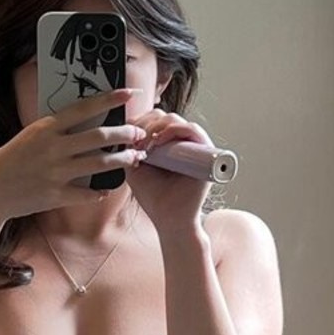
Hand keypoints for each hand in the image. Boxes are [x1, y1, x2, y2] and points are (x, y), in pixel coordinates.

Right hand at [0, 87, 148, 222]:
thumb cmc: (11, 161)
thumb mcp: (30, 136)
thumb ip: (56, 130)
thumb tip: (86, 121)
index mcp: (46, 128)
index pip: (84, 108)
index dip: (109, 99)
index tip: (128, 93)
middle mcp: (53, 148)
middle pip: (99, 137)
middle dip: (125, 133)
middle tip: (139, 132)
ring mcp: (55, 173)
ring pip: (100, 164)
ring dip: (122, 160)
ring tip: (134, 157)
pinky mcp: (56, 195)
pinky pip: (88, 193)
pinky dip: (100, 191)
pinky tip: (107, 188)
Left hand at [127, 110, 214, 235]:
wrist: (170, 219)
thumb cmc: (154, 197)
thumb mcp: (134, 169)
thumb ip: (129, 150)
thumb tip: (126, 129)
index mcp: (167, 145)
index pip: (155, 119)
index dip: (140, 121)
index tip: (129, 136)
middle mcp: (182, 143)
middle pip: (164, 115)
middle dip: (146, 123)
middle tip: (137, 141)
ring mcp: (194, 147)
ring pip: (176, 120)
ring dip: (157, 127)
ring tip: (148, 145)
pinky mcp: (206, 153)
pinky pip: (193, 130)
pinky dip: (175, 130)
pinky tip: (159, 142)